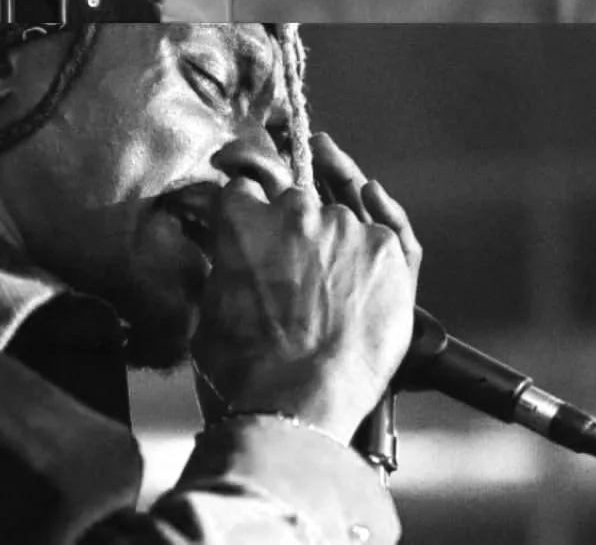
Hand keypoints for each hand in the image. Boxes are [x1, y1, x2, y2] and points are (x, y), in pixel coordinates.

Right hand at [191, 137, 416, 443]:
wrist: (294, 406)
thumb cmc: (244, 370)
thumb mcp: (208, 307)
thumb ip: (224, 267)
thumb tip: (232, 262)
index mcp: (241, 220)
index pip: (246, 190)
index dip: (253, 211)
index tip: (259, 227)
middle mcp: (292, 211)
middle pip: (296, 201)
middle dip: (295, 227)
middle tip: (297, 267)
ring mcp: (342, 226)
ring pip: (340, 218)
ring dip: (337, 242)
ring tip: (337, 285)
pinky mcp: (384, 248)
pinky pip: (387, 229)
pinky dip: (379, 238)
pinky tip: (374, 241)